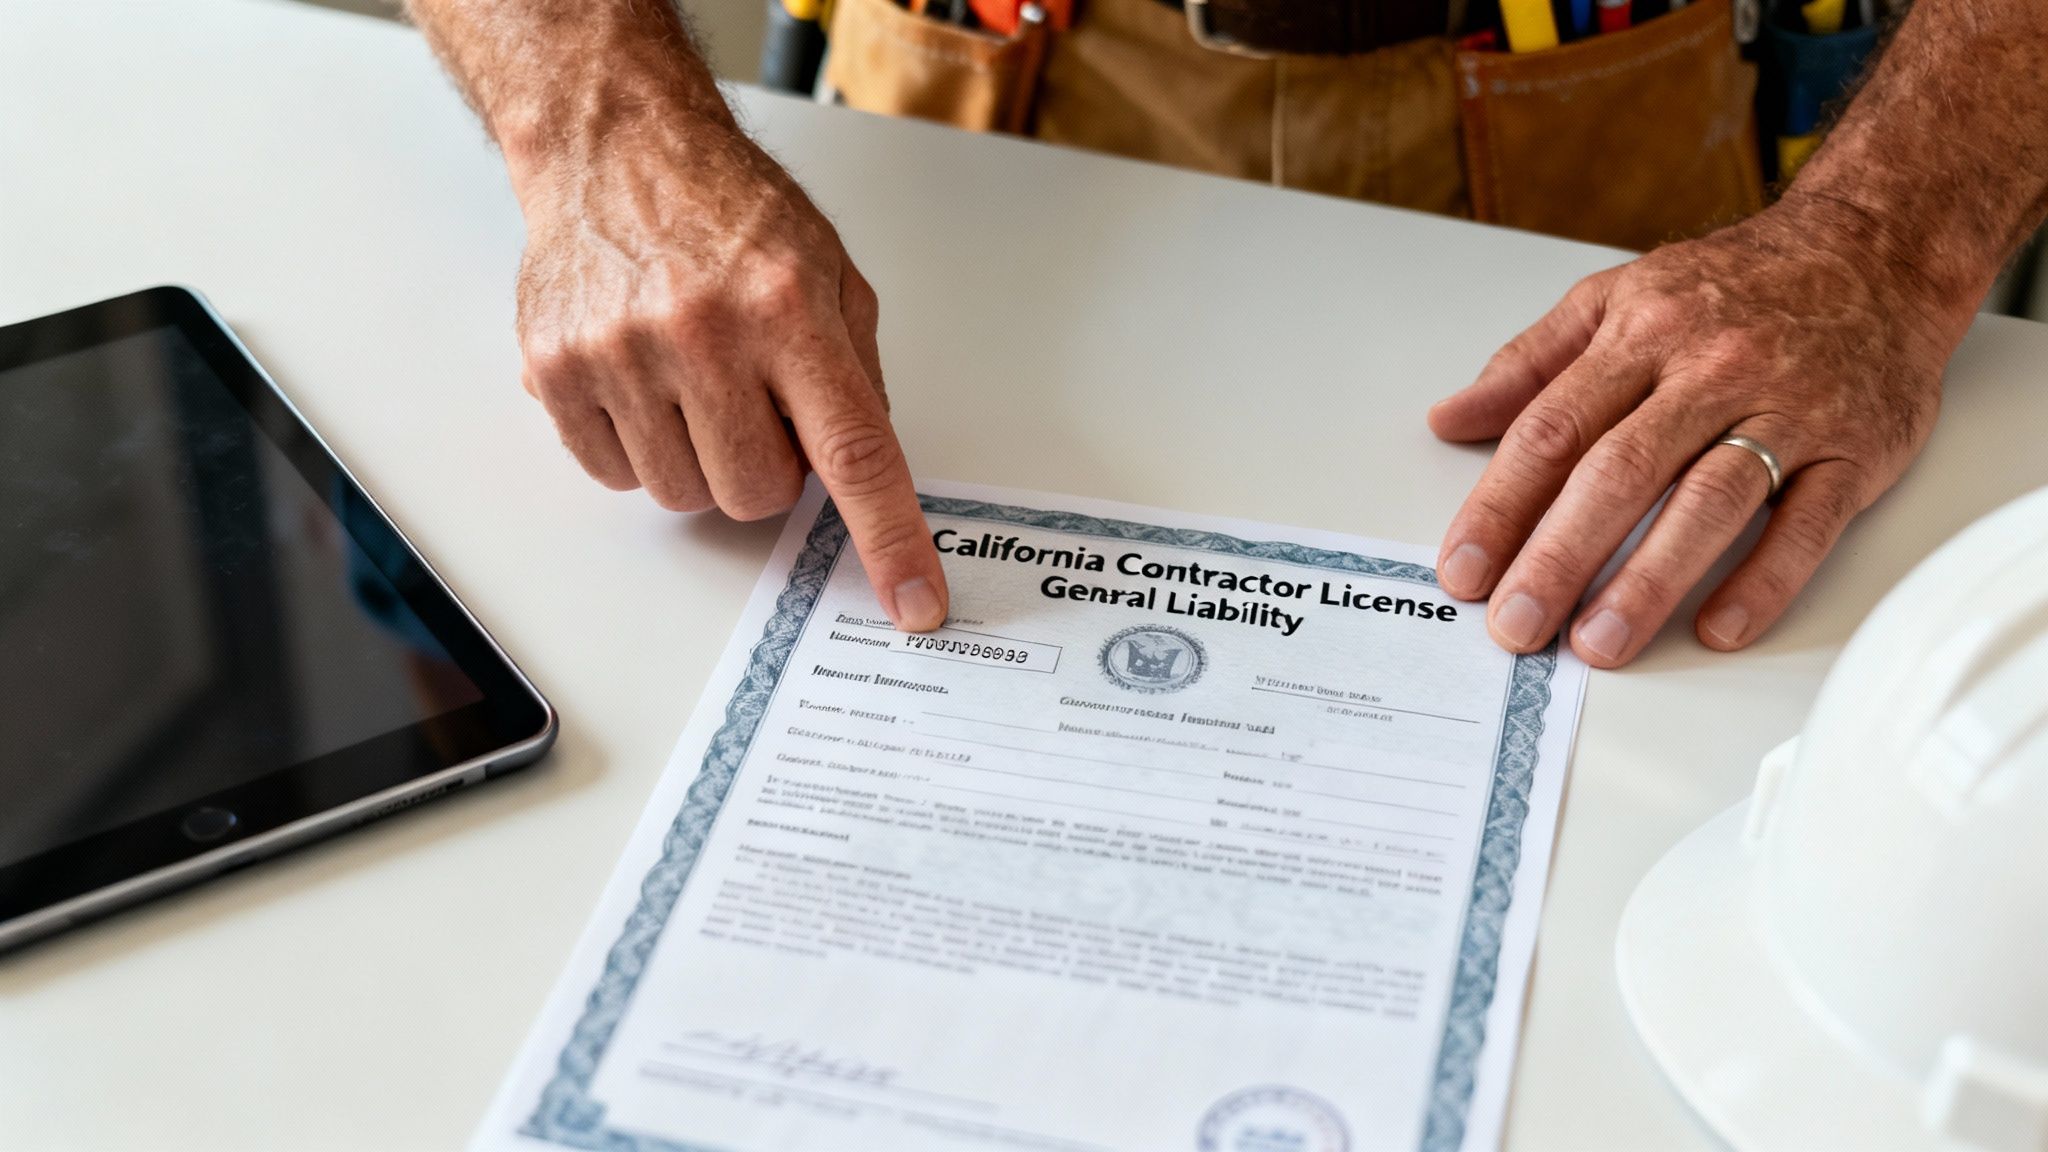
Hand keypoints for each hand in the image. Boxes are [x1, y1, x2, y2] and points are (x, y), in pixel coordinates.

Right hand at [511, 110, 947, 630]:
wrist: (616, 147)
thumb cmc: (727, 208)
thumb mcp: (829, 272)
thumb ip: (856, 374)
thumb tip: (864, 473)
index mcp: (790, 308)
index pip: (855, 452)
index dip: (890, 538)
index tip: (913, 603)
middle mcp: (705, 332)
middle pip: (758, 493)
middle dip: (769, 468)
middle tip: (755, 404)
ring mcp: (623, 353)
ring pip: (685, 496)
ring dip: (700, 459)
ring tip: (693, 382)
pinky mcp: (557, 370)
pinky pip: (615, 476)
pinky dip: (637, 448)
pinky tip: (643, 382)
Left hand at [1428, 195, 1968, 667]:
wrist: (1877, 248)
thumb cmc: (1736, 285)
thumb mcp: (1618, 296)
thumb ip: (1531, 363)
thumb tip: (1450, 418)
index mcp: (1641, 334)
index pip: (1554, 428)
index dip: (1501, 504)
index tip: (1464, 567)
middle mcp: (1711, 371)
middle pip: (1621, 472)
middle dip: (1560, 555)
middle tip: (1515, 623)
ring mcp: (1788, 410)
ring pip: (1710, 500)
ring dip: (1650, 580)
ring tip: (1598, 641)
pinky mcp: (1855, 449)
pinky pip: (1808, 523)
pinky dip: (1764, 579)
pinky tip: (1719, 628)